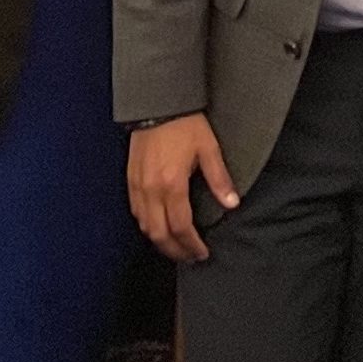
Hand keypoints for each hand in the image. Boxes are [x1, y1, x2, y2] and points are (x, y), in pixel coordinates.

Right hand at [128, 113, 238, 262]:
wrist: (158, 104)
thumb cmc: (185, 124)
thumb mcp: (209, 149)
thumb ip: (219, 179)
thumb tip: (232, 204)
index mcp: (172, 185)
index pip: (181, 227)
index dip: (192, 244)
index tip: (202, 253)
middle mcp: (151, 190)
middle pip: (159, 234)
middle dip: (175, 250)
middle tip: (190, 257)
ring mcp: (137, 186)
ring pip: (145, 226)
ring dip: (160, 241)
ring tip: (177, 247)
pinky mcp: (130, 180)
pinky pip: (136, 213)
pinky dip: (147, 226)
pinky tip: (159, 227)